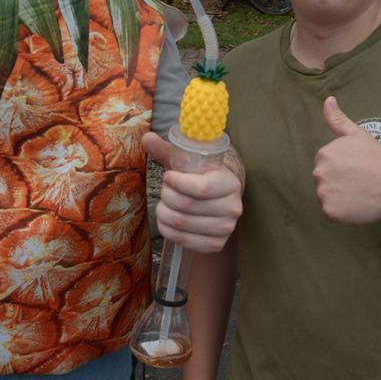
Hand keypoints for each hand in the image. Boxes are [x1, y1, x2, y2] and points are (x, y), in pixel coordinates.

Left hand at [142, 131, 242, 253]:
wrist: (215, 201)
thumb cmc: (198, 177)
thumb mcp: (186, 162)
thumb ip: (167, 150)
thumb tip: (147, 136)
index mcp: (230, 182)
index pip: (200, 188)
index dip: (177, 183)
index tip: (168, 176)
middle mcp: (233, 207)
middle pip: (186, 206)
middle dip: (167, 196)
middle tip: (165, 190)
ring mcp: (226, 229)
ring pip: (181, 223)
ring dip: (164, 213)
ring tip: (164, 204)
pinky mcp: (216, 245)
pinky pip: (183, 240)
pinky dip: (167, 230)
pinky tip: (167, 220)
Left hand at [312, 96, 380, 223]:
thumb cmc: (379, 158)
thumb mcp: (358, 134)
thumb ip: (338, 119)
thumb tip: (328, 100)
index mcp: (323, 154)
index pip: (326, 165)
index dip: (342, 169)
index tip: (357, 170)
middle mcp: (319, 173)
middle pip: (324, 181)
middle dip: (338, 182)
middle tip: (359, 182)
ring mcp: (323, 194)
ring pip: (326, 197)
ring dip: (339, 198)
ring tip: (359, 193)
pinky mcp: (330, 212)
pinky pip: (331, 213)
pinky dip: (342, 212)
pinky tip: (357, 205)